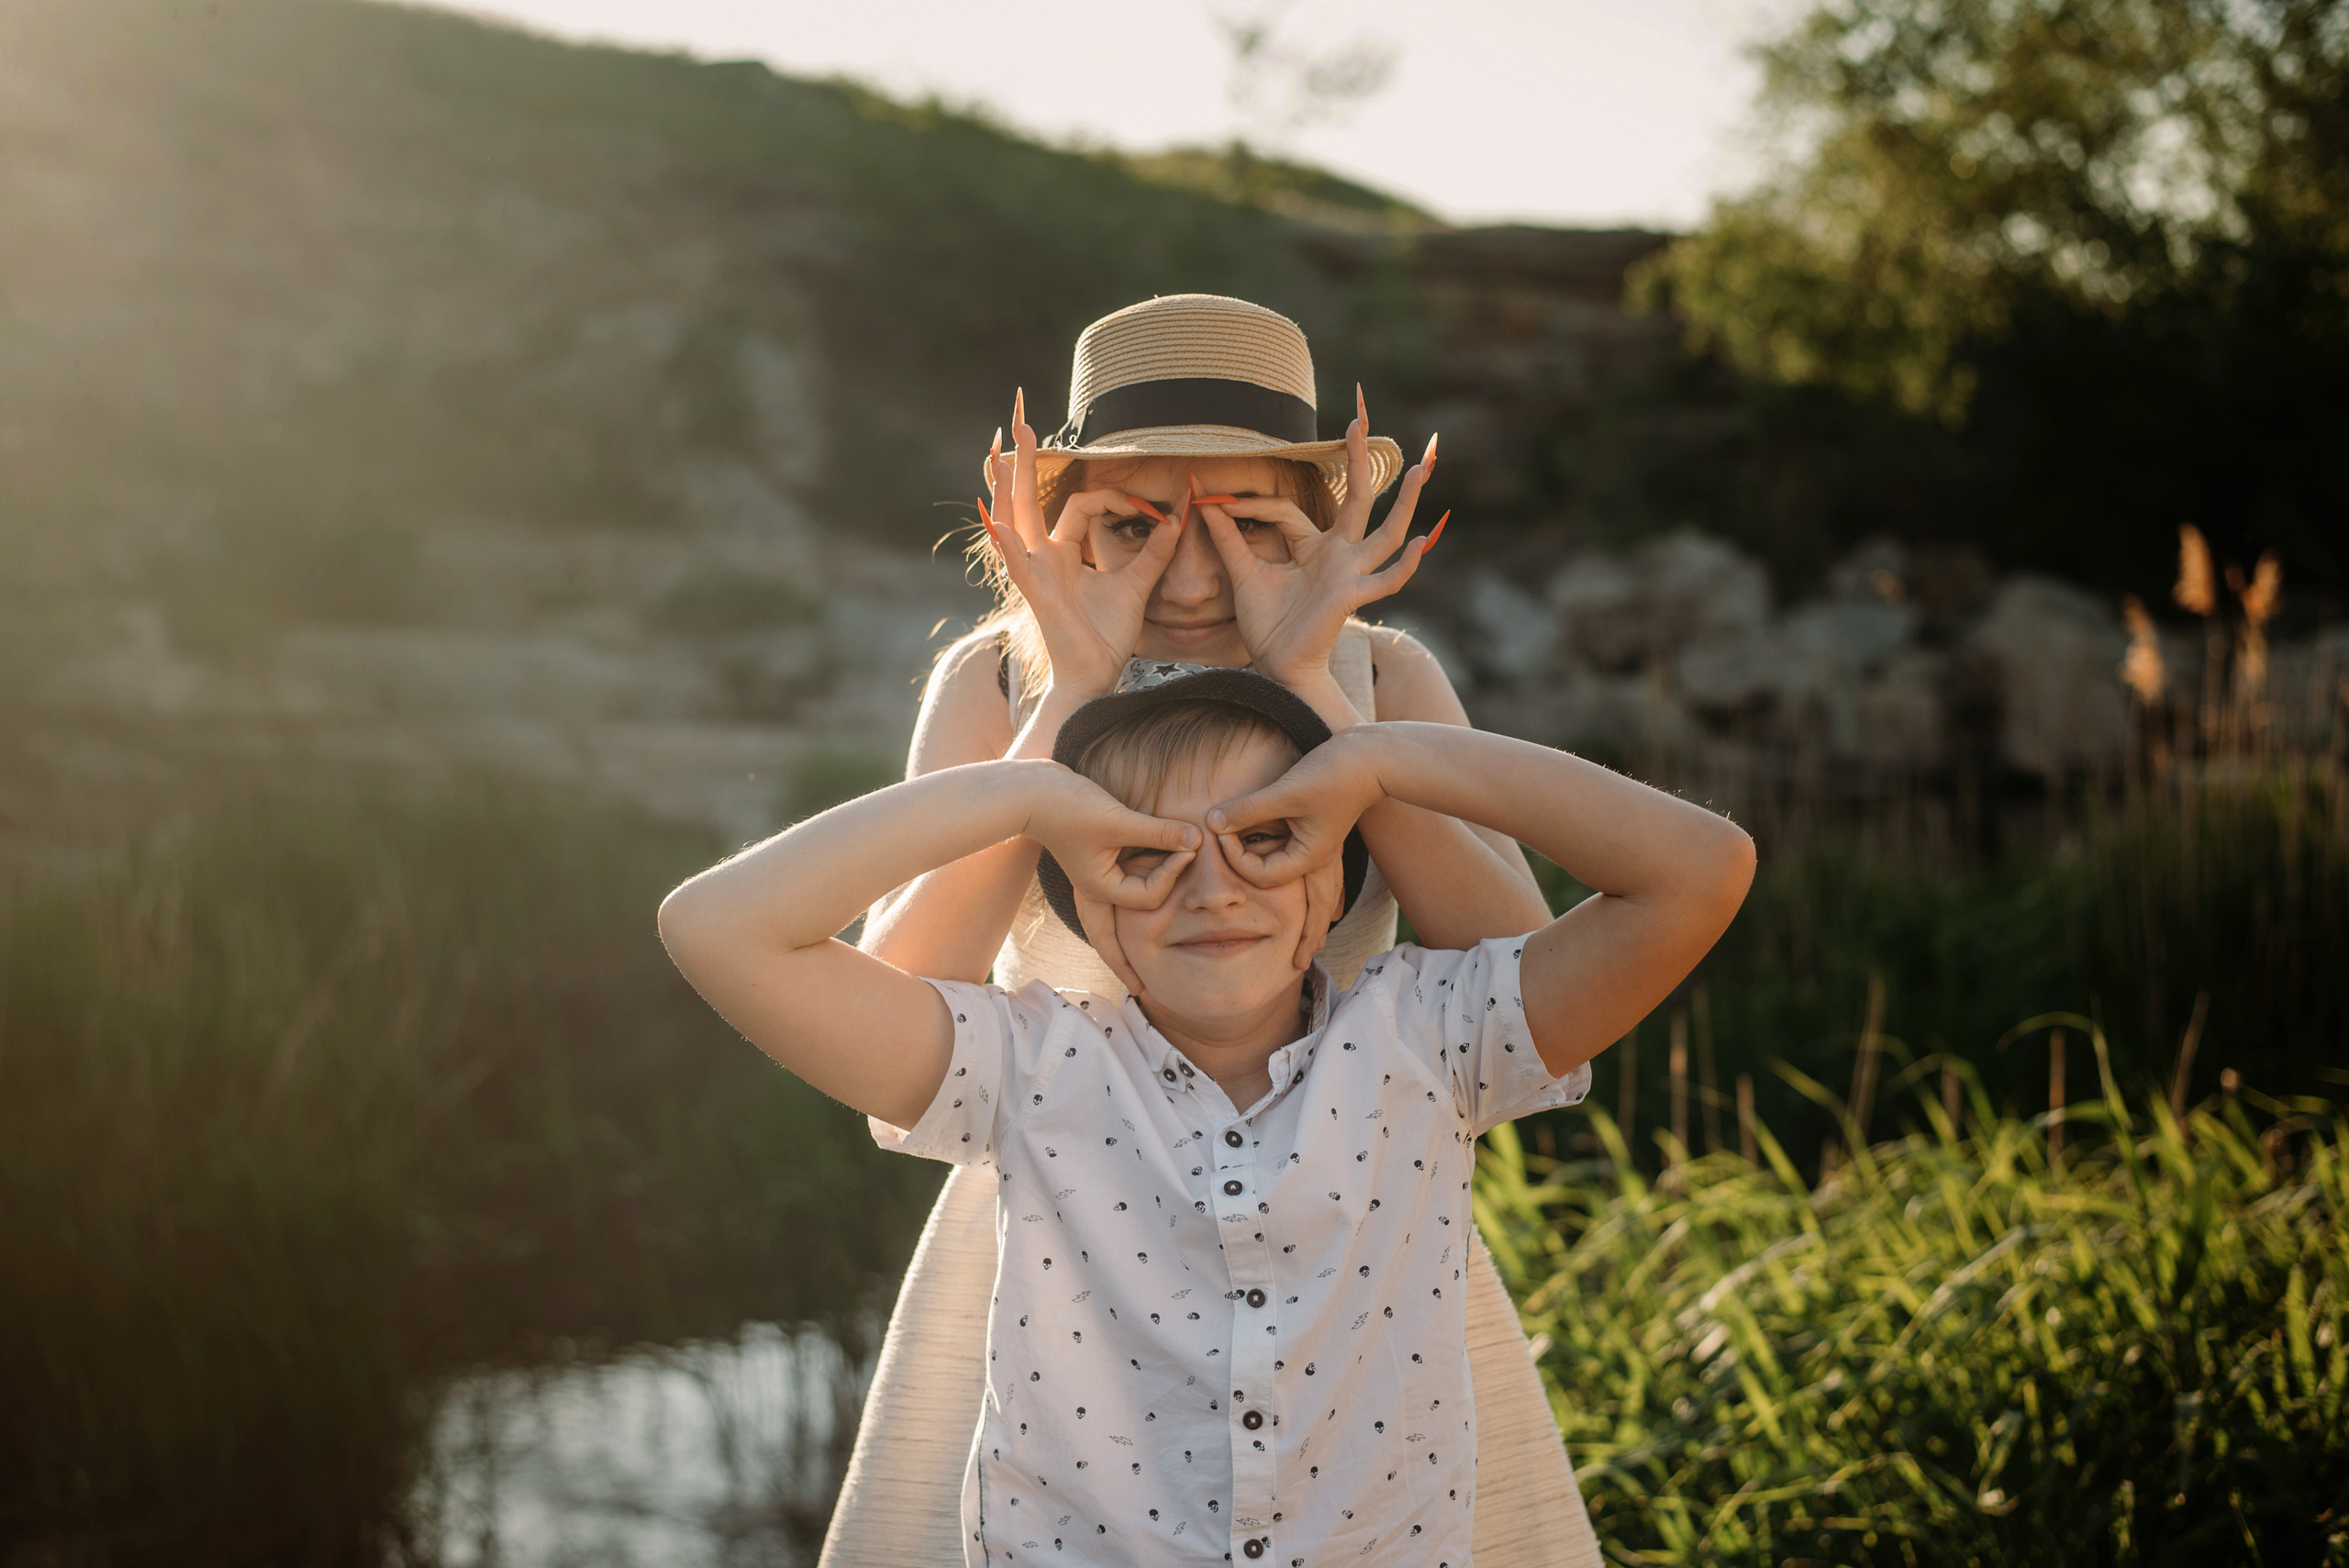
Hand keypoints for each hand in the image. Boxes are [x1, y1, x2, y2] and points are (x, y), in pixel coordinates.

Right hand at [983, 392, 1181, 697]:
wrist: (1094, 678)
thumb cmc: (1106, 636)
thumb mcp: (1138, 583)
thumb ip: (1157, 549)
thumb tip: (1181, 515)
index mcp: (1062, 553)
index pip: (1081, 504)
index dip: (1115, 497)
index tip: (1153, 507)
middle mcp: (1042, 557)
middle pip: (1027, 498)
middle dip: (1021, 459)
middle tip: (1016, 417)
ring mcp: (1034, 574)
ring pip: (1013, 520)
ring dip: (1005, 484)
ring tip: (999, 449)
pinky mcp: (1037, 595)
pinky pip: (1018, 564)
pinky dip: (1006, 542)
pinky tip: (996, 519)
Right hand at [1023, 766, 1199, 995]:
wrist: (1031, 790)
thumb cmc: (1070, 807)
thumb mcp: (1118, 820)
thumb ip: (1159, 832)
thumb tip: (1197, 839)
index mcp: (1099, 889)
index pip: (1149, 896)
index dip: (1174, 871)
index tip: (1191, 845)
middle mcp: (1094, 890)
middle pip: (1107, 941)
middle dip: (1123, 964)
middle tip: (1140, 989)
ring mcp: (1091, 878)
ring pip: (1106, 921)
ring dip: (1121, 939)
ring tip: (1132, 963)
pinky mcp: (1093, 861)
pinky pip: (1112, 892)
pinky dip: (1124, 898)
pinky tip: (1134, 900)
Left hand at [1195, 388, 1445, 693]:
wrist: (1277, 667)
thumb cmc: (1267, 625)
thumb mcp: (1244, 574)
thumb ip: (1228, 539)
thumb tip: (1203, 500)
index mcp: (1313, 547)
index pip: (1288, 511)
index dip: (1252, 505)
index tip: (1215, 501)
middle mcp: (1338, 555)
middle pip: (1357, 498)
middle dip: (1360, 457)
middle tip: (1361, 413)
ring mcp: (1350, 574)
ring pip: (1385, 532)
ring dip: (1406, 501)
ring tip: (1423, 468)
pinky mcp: (1351, 596)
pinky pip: (1385, 581)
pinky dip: (1404, 565)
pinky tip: (1420, 543)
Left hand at [1205, 733, 1386, 967]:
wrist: (1374, 756)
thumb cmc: (1332, 772)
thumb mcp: (1286, 792)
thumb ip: (1248, 809)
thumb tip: (1212, 822)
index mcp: (1310, 856)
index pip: (1264, 873)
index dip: (1236, 856)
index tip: (1220, 831)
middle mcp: (1322, 858)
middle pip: (1313, 908)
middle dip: (1307, 935)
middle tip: (1301, 965)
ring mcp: (1331, 848)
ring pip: (1325, 894)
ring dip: (1319, 918)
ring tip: (1320, 942)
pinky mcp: (1333, 833)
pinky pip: (1331, 876)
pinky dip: (1332, 894)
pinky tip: (1336, 906)